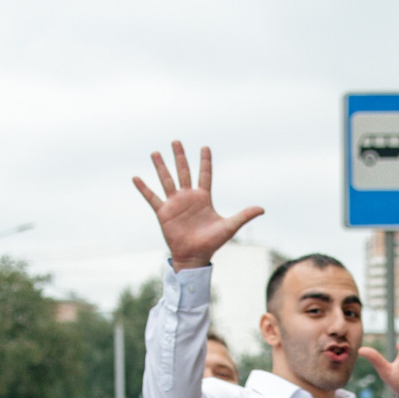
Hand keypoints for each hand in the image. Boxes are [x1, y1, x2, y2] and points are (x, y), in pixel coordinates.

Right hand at [131, 141, 263, 270]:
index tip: (205, 147)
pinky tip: (136, 177)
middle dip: (180, 157)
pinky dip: (144, 188)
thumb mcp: (229, 227)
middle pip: (183, 172)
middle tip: (176, 141)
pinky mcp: (163, 212)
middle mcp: (188, 197)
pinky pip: (152, 197)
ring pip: (167, 180)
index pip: (205, 175)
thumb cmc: (212, 243)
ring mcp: (175, 203)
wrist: (195, 256)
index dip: (205, 161)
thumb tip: (262, 209)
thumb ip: (244, 216)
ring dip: (161, 167)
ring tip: (155, 153)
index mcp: (203, 198)